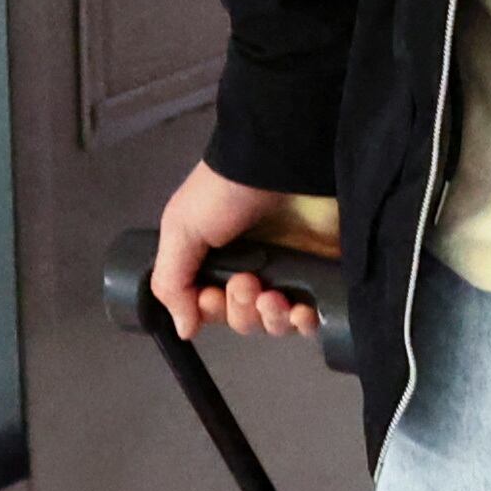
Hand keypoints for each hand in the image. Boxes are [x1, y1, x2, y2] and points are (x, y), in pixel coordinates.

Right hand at [150, 163, 341, 343]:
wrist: (279, 161)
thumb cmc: (227, 189)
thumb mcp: (181, 227)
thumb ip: (172, 281)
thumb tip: (184, 328)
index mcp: (217, 259)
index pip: (212, 308)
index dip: (211, 311)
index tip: (212, 296)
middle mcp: (253, 268)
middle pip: (244, 320)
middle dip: (241, 311)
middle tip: (246, 283)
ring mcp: (288, 271)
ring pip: (275, 323)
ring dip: (270, 319)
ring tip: (272, 296)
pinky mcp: (319, 273)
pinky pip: (312, 318)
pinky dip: (304, 323)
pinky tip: (300, 311)